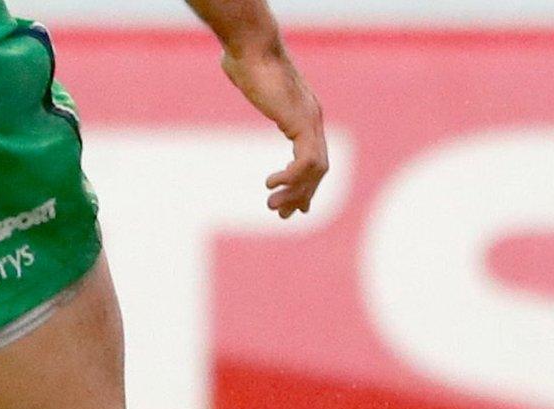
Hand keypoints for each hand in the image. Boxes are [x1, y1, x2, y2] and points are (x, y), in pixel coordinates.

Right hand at [218, 40, 327, 216]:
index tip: (292, 205)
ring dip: (294, 192)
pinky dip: (290, 177)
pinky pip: (306, 161)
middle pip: (319, 168)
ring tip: (271, 207)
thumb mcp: (246, 75)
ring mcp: (311, 120)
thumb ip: (248, 81)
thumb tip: (234, 67)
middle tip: (281, 215)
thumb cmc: (244, 59)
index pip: (313, 156)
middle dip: (302, 195)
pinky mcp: (303, 123)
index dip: (303, 183)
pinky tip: (270, 184)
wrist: (251, 48)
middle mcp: (312, 119)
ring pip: (315, 170)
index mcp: (302, 113)